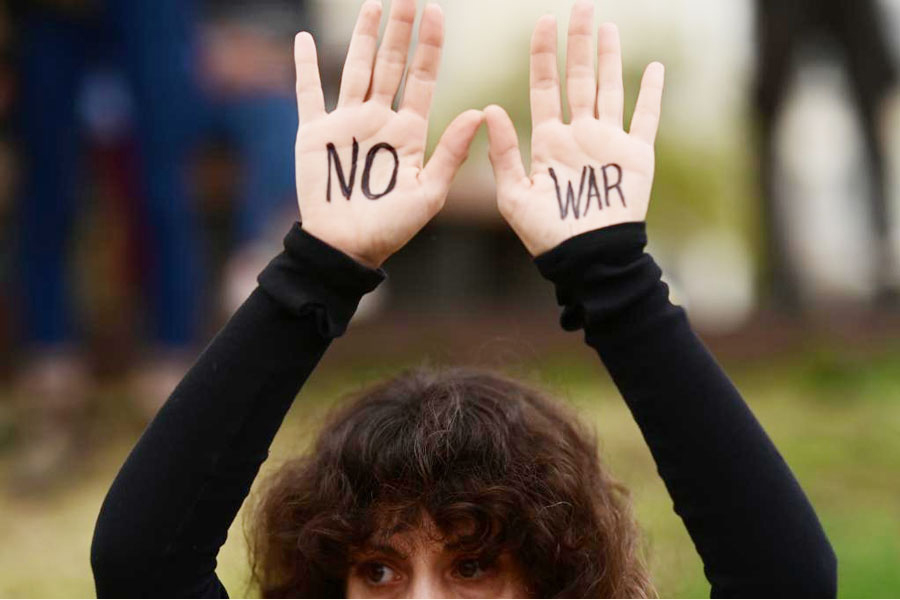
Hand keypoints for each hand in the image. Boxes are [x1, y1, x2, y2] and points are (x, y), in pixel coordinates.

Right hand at [293, 0, 483, 267]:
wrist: (347, 248)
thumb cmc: (391, 227)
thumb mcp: (429, 192)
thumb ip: (450, 152)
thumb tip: (481, 112)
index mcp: (408, 132)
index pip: (422, 78)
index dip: (429, 46)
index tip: (437, 12)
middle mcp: (379, 120)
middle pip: (390, 64)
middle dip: (400, 30)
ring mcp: (346, 123)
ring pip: (355, 68)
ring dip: (363, 37)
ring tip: (374, 4)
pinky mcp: (314, 134)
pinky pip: (307, 92)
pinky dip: (304, 66)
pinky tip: (303, 39)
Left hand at [485, 0, 664, 255]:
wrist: (586, 258)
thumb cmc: (546, 234)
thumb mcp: (514, 195)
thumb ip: (504, 153)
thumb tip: (490, 109)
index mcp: (549, 140)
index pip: (545, 87)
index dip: (544, 55)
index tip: (543, 22)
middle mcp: (579, 134)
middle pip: (579, 78)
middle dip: (578, 43)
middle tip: (580, 7)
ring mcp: (609, 142)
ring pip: (610, 89)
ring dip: (610, 58)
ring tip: (607, 26)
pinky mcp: (637, 156)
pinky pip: (646, 118)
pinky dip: (651, 94)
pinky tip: (653, 69)